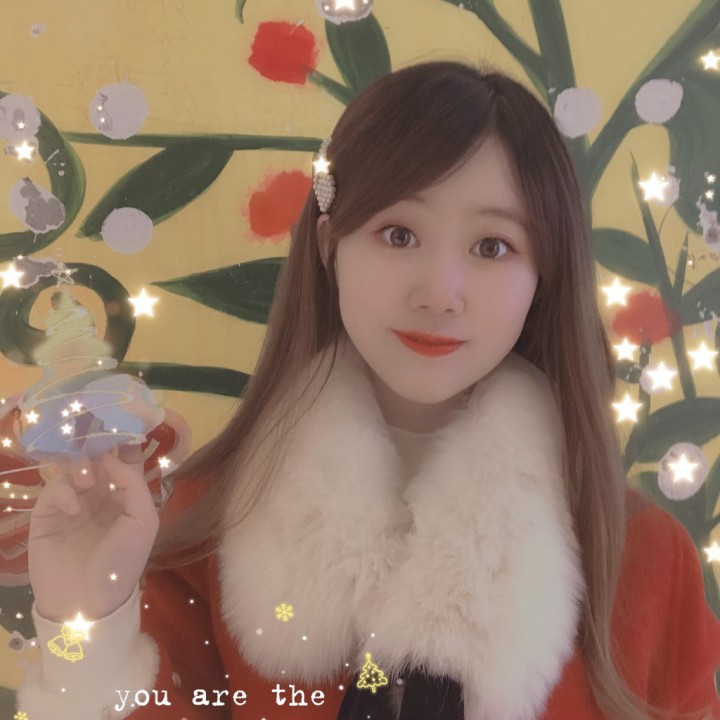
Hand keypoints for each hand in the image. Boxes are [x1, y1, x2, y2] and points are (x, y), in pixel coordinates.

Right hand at [28, 444, 159, 622]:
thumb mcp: (143, 523)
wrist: (86, 602)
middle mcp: (99, 495)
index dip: (123, 443)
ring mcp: (72, 503)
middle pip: (96, 458)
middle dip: (98, 449)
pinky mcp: (46, 515)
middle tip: (99, 450)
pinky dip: (63, 492)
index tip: (122, 426)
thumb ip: (134, 485)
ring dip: (81, 468)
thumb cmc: (121, 563)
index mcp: (124, 495)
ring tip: (88, 483)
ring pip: (73, 468)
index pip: (124, 460)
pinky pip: (53, 490)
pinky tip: (74, 508)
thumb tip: (113, 457)